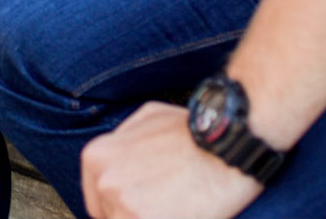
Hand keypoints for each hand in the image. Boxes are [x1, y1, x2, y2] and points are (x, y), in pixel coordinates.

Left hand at [81, 102, 263, 218]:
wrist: (228, 143)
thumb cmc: (194, 130)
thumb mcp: (148, 117)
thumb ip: (122, 142)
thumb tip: (114, 167)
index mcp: (97, 157)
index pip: (98, 204)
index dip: (122, 210)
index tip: (143, 209)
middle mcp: (104, 181)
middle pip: (114, 218)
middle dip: (136, 216)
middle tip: (166, 205)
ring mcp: (123, 204)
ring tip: (177, 209)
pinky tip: (183, 215)